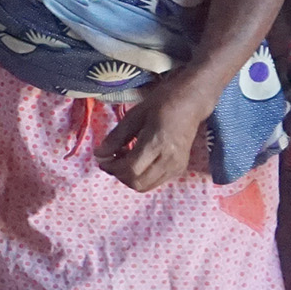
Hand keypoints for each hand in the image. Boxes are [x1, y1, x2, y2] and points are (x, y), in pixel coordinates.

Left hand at [97, 71, 218, 193]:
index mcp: (157, 142)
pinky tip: (136, 161)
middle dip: (119, 175)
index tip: (102, 158)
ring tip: (123, 159)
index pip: (131, 169)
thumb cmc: (162, 103)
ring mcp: (177, 166)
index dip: (112, 167)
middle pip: (138, 183)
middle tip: (110, 160)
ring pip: (146, 186)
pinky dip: (141, 177)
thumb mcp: (134, 115)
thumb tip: (99, 155)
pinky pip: (155, 182)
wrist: (191, 103)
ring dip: (129, 177)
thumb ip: (116, 137)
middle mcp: (169, 159)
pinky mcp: (180, 169)